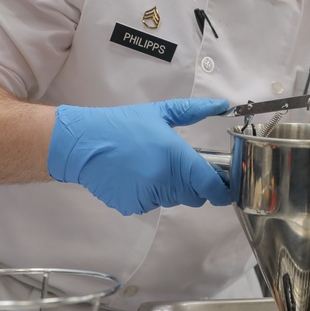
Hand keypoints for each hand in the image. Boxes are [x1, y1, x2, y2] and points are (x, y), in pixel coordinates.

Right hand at [48, 98, 230, 214]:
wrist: (84, 143)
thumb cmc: (124, 125)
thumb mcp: (161, 113)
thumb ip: (195, 111)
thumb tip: (223, 104)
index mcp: (176, 157)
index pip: (210, 185)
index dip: (222, 191)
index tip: (225, 190)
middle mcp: (165, 180)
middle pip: (194, 196)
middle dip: (194, 186)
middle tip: (181, 167)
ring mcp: (148, 196)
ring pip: (173, 200)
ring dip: (171, 189)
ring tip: (153, 166)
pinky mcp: (132, 206)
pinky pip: (151, 204)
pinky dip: (150, 194)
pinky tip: (137, 176)